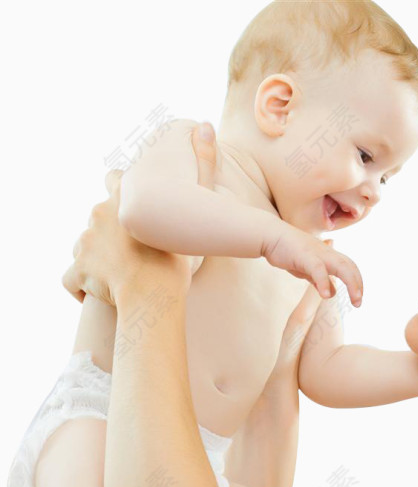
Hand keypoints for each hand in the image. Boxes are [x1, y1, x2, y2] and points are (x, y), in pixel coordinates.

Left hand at [61, 122, 219, 304]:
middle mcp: (98, 213)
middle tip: (134, 247)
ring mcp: (84, 242)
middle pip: (99, 215)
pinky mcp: (76, 271)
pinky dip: (83, 285)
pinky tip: (98, 292)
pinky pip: (73, 278)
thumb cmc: (179, 251)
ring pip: (87, 245)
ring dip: (100, 256)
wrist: (154, 291)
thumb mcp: (199, 203)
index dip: (119, 189)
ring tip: (124, 273)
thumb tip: (206, 125)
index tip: (130, 203)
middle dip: (111, 229)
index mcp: (123, 196)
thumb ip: (204, 163)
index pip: (114, 179)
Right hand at [262, 224, 363, 306]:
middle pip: (350, 266)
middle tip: (359, 303)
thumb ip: (319, 279)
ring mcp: (317, 253)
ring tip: (355, 300)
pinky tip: (325, 295)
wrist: (270, 235)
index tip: (357, 298)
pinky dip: (324, 281)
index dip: (357, 281)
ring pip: (342, 266)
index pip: (349, 267)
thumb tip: (331, 292)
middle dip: (358, 284)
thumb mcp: (307, 268)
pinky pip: (318, 269)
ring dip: (352, 284)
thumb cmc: (288, 251)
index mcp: (328, 255)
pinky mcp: (305, 256)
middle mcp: (327, 253)